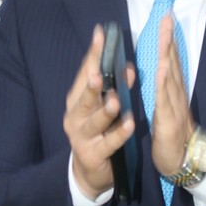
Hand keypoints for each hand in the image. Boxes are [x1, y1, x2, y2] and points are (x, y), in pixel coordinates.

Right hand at [64, 25, 134, 199]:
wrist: (91, 171)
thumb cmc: (99, 132)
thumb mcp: (103, 106)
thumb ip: (114, 87)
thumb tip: (128, 66)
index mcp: (77, 99)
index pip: (85, 72)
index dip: (93, 54)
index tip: (100, 35)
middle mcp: (75, 115)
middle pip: (84, 95)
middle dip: (92, 83)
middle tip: (100, 72)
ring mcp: (81, 136)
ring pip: (94, 121)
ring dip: (106, 111)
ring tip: (116, 101)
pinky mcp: (92, 154)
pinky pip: (108, 143)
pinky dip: (119, 134)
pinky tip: (130, 125)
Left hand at [151, 15, 194, 176]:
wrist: (181, 161)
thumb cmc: (171, 135)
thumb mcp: (165, 107)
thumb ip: (162, 89)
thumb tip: (159, 68)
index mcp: (173, 91)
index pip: (171, 60)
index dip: (170, 40)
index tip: (167, 19)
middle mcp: (176, 94)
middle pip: (173, 62)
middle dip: (170, 38)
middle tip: (168, 16)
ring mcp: (174, 106)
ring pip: (170, 75)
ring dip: (168, 53)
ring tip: (166, 33)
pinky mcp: (168, 119)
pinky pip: (164, 98)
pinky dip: (164, 81)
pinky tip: (162, 67)